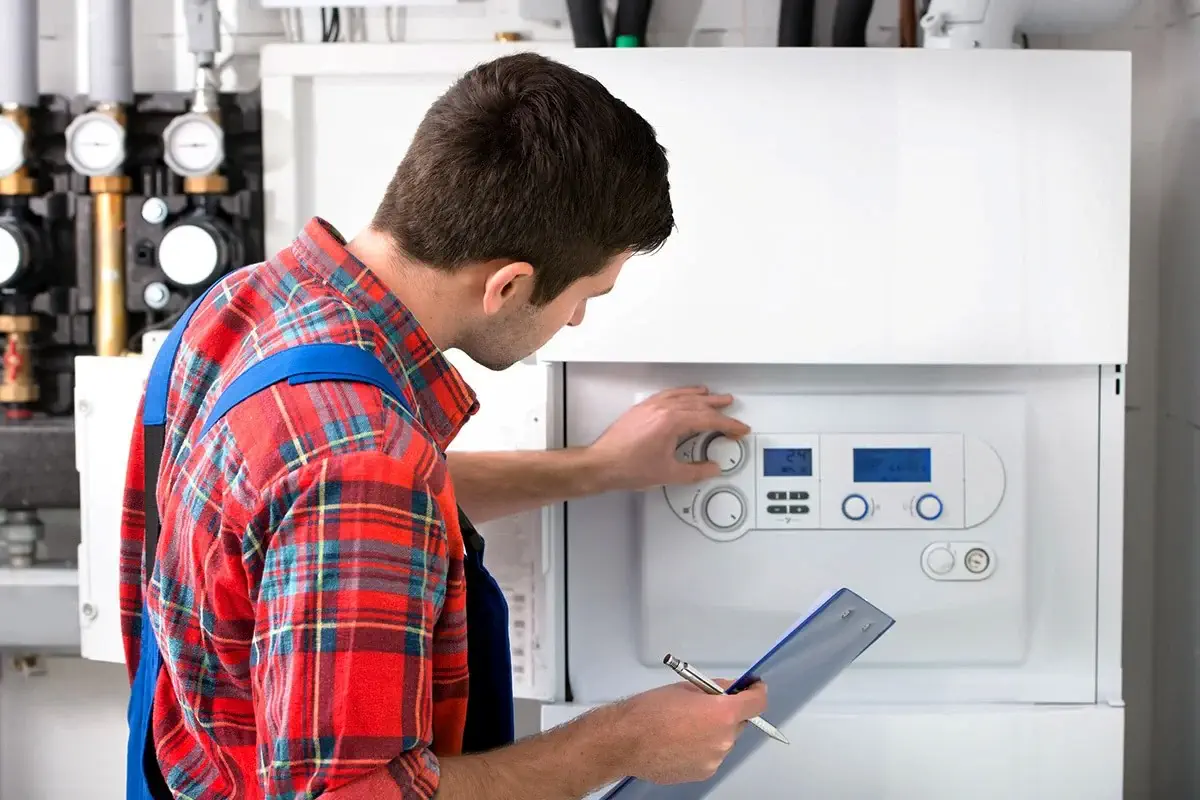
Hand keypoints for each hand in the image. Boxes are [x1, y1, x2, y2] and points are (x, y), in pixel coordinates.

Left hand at [587, 387, 749, 491]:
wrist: (601, 465)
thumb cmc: (627, 467)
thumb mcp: (668, 474)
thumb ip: (695, 472)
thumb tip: (711, 468)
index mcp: (671, 422)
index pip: (708, 419)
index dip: (727, 424)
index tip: (738, 429)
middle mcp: (661, 410)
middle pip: (697, 404)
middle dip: (717, 407)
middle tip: (731, 407)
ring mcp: (650, 407)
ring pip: (682, 396)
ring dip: (700, 396)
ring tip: (712, 395)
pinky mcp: (641, 409)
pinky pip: (667, 395)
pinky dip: (681, 393)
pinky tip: (683, 395)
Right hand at [617, 679, 767, 783]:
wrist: (626, 741)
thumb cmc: (648, 713)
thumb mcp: (685, 687)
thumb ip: (714, 689)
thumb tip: (729, 689)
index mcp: (721, 714)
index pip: (757, 703)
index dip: (757, 692)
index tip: (754, 688)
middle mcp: (723, 740)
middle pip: (740, 723)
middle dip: (728, 713)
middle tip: (707, 705)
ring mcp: (714, 759)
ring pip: (724, 740)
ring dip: (714, 732)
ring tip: (685, 725)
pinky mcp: (703, 772)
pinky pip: (711, 755)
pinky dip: (702, 747)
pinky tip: (681, 740)